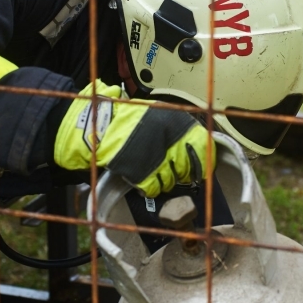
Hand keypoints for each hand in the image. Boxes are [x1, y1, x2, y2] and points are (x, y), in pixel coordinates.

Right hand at [54, 80, 213, 196]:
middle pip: (188, 168)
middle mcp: (171, 141)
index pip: (203, 147)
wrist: (99, 127)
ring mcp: (158, 159)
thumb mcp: (157, 113)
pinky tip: (143, 177)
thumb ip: (176, 127)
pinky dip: (150, 187)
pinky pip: (155, 188)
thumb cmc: (127, 119)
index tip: (202, 167)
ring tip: (153, 170)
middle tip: (174, 170)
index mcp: (177, 123)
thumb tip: (197, 145)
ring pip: (172, 181)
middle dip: (183, 173)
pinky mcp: (143, 174)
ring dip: (165, 180)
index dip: (204, 160)